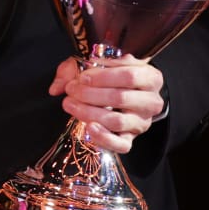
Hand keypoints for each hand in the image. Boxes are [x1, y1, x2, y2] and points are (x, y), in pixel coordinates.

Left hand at [48, 54, 165, 154]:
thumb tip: (57, 87)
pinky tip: (89, 127)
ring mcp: (142, 122)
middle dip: (90, 94)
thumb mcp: (97, 64)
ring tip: (70, 104)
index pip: (129, 75)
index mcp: (150, 77)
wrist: (124, 93)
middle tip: (71, 89)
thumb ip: (76, 69)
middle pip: (121, 98)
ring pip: (117, 121)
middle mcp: (151, 101)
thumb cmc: (111, 75)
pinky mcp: (131, 139)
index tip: (82, 77)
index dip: (103, 76)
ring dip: (89, 112)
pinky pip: (121, 145)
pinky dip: (103, 137)